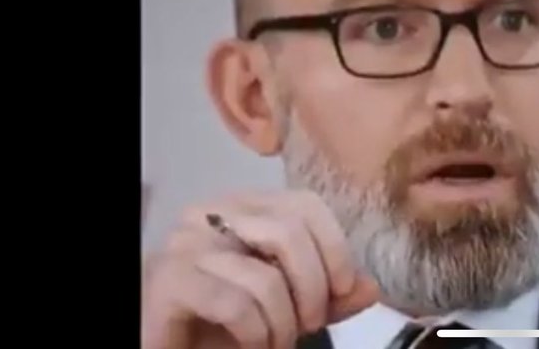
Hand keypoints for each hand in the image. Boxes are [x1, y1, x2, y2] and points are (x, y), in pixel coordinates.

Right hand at [141, 190, 380, 348]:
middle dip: (313, 289)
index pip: (306, 204)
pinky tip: (252, 345)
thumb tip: (370, 287)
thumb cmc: (224, 323)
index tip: (343, 290)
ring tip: (276, 343)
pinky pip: (235, 304)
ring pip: (265, 277)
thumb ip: (330, 296)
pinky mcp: (168, 280)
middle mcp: (211, 213)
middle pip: (290, 232)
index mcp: (244, 206)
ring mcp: (185, 244)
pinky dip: (256, 334)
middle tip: (309, 325)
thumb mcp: (289, 307)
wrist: (173, 347)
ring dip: (283, 324)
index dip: (335, 248)